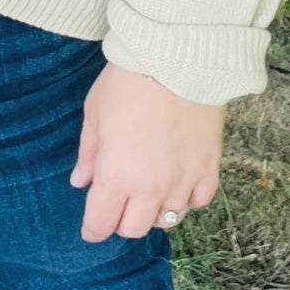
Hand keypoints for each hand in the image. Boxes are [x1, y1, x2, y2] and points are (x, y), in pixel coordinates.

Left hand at [69, 61, 223, 242]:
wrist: (175, 60)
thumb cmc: (127, 82)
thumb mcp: (94, 113)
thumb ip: (88, 154)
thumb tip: (81, 181)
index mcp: (116, 176)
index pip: (101, 223)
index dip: (93, 229)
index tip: (91, 228)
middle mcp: (150, 189)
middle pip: (134, 228)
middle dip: (121, 221)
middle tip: (117, 202)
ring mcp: (182, 182)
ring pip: (167, 221)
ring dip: (153, 212)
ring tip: (147, 192)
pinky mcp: (209, 169)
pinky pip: (198, 203)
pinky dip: (186, 200)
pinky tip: (177, 184)